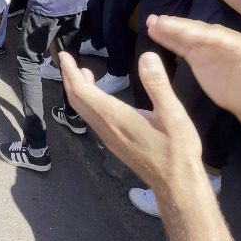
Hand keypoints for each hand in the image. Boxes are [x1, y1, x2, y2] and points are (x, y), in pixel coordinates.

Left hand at [59, 51, 202, 194]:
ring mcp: (108, 137)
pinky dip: (87, 101)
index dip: (70, 72)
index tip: (64, 55)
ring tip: (80, 72)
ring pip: (83, 110)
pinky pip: (92, 117)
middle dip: (69, 78)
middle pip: (77, 100)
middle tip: (66, 59)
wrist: (176, 185)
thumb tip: (146, 56)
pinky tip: (98, 95)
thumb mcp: (173, 113)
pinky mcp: (114, 142)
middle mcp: (105, 127)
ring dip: (77, 90)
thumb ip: (157, 84)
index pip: (82, 91)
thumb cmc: (176, 149)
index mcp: (115, 117)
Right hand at [146, 15, 240, 131]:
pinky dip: (168, 39)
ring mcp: (208, 47)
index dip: (195, 31)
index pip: (215, 35)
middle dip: (178, 26)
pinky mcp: (198, 56)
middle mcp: (221, 40)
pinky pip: (181, 46)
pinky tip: (154, 32)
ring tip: (150, 22)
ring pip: (187, 35)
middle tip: (157, 21)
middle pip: (198, 31)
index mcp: (238, 44)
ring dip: (169, 29)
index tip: (176, 28)